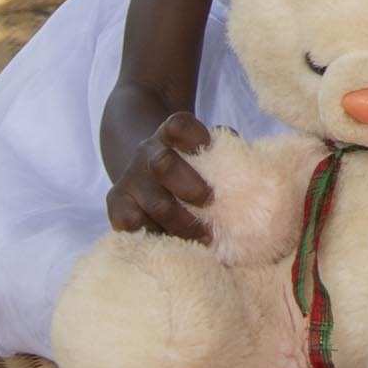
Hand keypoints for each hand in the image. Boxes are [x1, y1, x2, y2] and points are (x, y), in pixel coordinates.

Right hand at [104, 111, 212, 240]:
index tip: (208, 148)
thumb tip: (251, 168)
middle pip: (163, 163)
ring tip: (204, 237)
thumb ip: (223, 154)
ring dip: (183, 223)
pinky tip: (170, 242)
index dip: (194, 135)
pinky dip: (153, 235)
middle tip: (209, 201)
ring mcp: (130, 178)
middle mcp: (148, 153)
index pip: (178, 125)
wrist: (145, 171)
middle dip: (189, 186)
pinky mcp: (116, 204)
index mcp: (170, 135)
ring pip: (156, 203)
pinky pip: (130, 224)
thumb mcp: (202, 151)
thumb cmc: (188, 165)